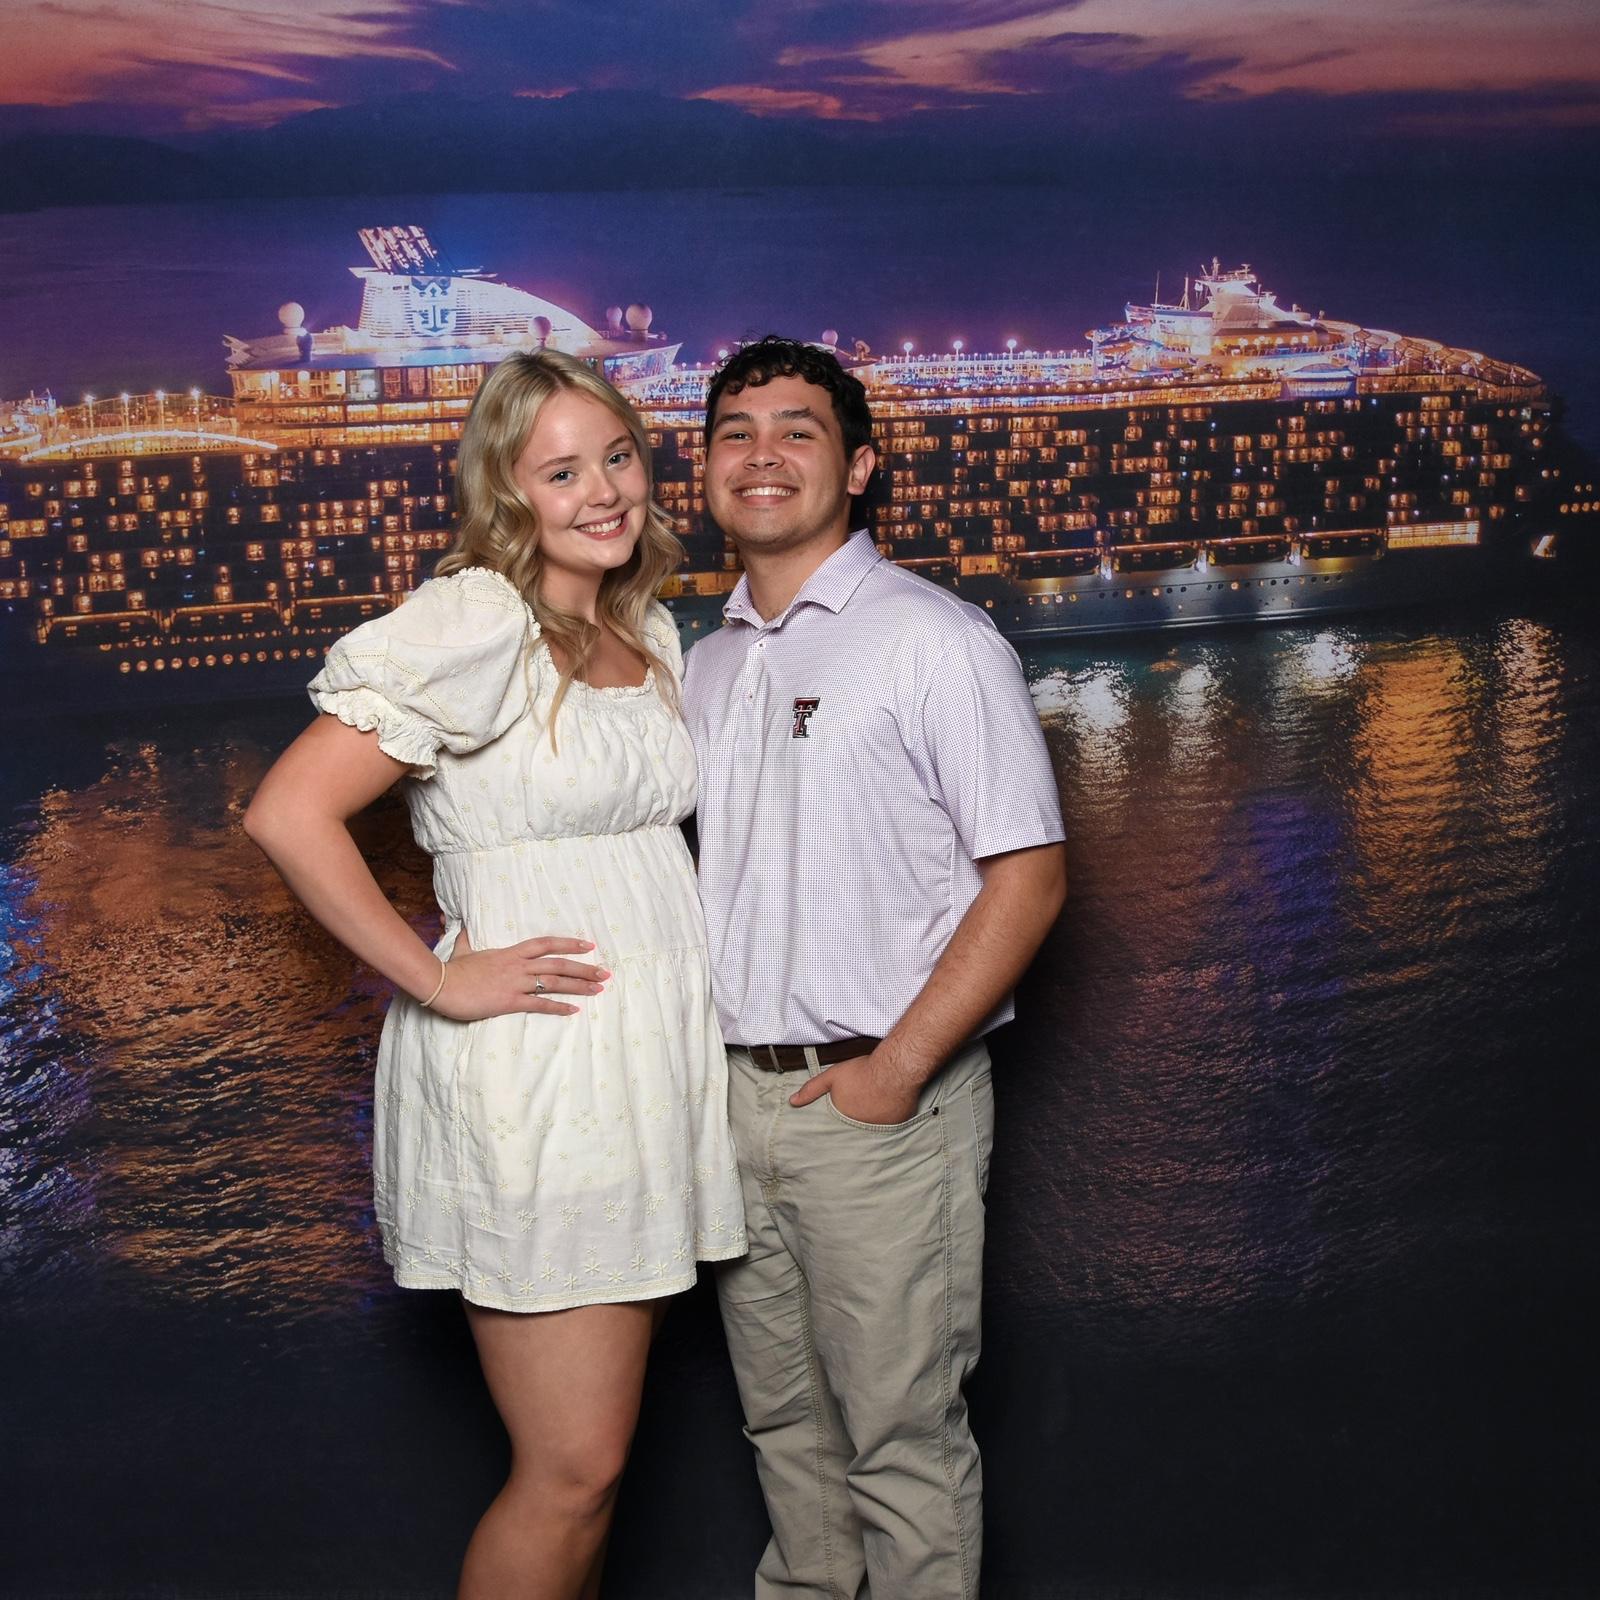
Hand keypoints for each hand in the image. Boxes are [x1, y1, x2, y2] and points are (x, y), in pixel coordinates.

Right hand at [427, 927, 609, 1021]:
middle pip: (558, 963)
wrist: (441, 984)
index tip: (588, 945)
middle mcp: (518, 966)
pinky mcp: (509, 1001)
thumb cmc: (452, 970)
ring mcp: (515, 983)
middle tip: (605, 972)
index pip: (546, 944)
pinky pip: (539, 1004)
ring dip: (578, 986)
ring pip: (554, 982)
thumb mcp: (463, 949)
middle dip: (584, 968)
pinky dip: (558, 1007)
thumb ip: (467, 937)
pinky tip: (574, 1010)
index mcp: (511, 953)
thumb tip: (461, 924)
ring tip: (598, 989)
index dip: (569, 943)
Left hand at [789, 1050, 920, 1125]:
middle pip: (857, 1131)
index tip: (840, 1125)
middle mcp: (863, 1129)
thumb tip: (793, 1101)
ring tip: (873, 1109)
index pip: (838, 1132)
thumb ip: (812, 1089)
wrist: (894, 1069)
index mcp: (845, 1120)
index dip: (839, 1128)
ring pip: (875, 1128)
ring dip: (873, 1121)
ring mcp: (882, 1128)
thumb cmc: (862, 1072)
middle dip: (856, 1125)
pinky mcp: (899, 1124)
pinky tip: (888, 1107)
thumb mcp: (832, 1077)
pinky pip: (892, 1124)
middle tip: (858, 1114)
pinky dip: (889, 1118)